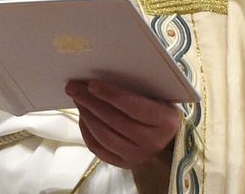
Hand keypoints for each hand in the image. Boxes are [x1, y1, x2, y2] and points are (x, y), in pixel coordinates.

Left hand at [66, 79, 181, 169]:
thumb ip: (139, 91)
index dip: (111, 94)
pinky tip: (83, 117)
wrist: (170, 143)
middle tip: (74, 88)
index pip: (133, 106)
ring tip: (77, 100)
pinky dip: (87, 132)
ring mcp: (137, 156)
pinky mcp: (124, 164)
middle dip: (91, 103)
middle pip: (115, 121)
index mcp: (165, 121)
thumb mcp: (160, 98)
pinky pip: (99, 149)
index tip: (91, 84)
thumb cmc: (162, 112)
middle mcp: (152, 141)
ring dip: (87, 116)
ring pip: (105, 136)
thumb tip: (105, 79)